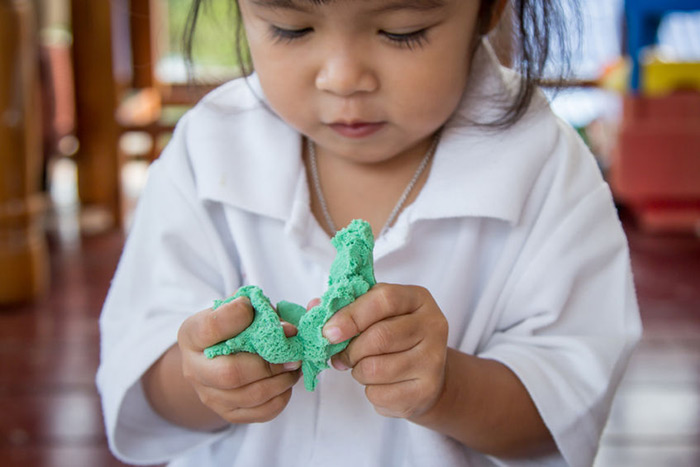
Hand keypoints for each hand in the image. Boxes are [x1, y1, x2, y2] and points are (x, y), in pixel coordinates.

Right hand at [177, 297, 301, 423]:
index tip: (253, 308)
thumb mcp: (237, 310)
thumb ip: (259, 311)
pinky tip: (286, 381)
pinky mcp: (229, 414)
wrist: (214, 359)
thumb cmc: (231, 327)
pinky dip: (282, 397)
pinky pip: (262, 412)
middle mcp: (195, 369)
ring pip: (251, 396)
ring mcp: (210, 396)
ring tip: (294, 365)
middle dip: (269, 364)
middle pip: (231, 373)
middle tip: (292, 354)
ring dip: (282, 380)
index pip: (211, 327)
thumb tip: (288, 330)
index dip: (236, 316)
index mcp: (193, 335)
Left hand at [323, 283, 448, 418]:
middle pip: (380, 337)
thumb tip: (313, 308)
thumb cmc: (393, 336)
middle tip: (340, 356)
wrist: (427, 375)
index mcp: (417, 299)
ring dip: (357, 371)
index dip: (352, 315)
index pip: (384, 299)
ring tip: (362, 367)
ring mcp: (433, 359)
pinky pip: (379, 394)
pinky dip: (369, 391)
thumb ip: (346, 307)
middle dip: (350, 350)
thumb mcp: (374, 313)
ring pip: (376, 369)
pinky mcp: (426, 390)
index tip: (328, 332)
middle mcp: (433, 325)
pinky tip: (379, 383)